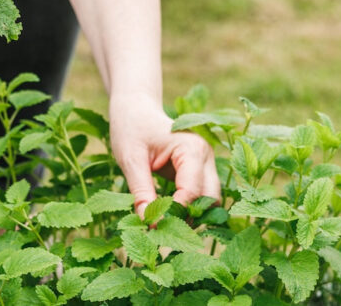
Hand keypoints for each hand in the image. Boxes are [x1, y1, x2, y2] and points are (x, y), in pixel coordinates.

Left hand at [109, 94, 220, 216]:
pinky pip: (201, 197)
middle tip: (161, 229)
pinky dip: (188, 209)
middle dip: (189, 217)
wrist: (135, 111)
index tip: (153, 226)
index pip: (192, 191)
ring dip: (191, 216)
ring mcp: (205, 164)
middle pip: (210, 199)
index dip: (175, 212)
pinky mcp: (199, 172)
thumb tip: (149, 223)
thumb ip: (141, 191)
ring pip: (209, 201)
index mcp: (192, 149)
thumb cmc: (131, 129)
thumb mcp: (130, 160)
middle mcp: (206, 157)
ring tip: (163, 223)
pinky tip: (167, 216)